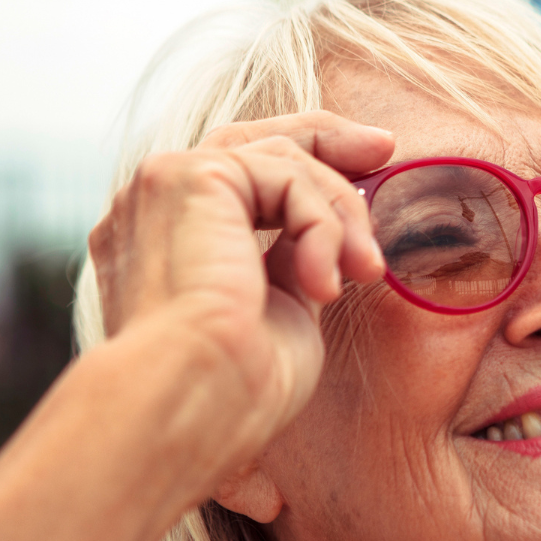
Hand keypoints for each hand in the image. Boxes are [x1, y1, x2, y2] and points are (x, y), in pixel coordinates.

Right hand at [88, 111, 393, 470]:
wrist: (192, 401)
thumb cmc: (236, 387)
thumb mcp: (279, 312)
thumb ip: (291, 264)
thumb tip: (324, 242)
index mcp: (170, 241)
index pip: (243, 179)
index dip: (308, 165)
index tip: (370, 164)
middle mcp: (155, 205)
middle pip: (255, 144)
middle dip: (329, 139)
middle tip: (385, 148)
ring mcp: (164, 184)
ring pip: (283, 163)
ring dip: (341, 217)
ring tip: (366, 272)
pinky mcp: (187, 176)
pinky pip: (286, 177)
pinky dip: (323, 226)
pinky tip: (324, 284)